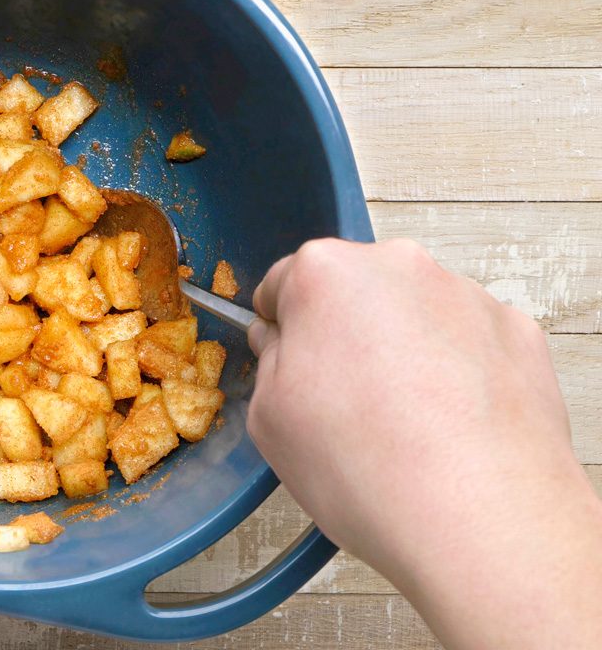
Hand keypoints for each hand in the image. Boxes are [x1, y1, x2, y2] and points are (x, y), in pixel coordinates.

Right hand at [247, 238, 601, 649]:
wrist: (480, 518)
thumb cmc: (370, 468)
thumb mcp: (270, 419)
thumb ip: (269, 361)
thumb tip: (283, 346)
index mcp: (326, 275)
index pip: (284, 282)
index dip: (281, 329)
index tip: (288, 363)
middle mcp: (398, 268)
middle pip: (353, 291)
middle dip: (343, 336)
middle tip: (342, 404)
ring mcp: (465, 295)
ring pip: (413, 314)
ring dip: (401, 352)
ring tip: (402, 426)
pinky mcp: (516, 331)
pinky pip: (468, 340)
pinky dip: (455, 371)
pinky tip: (447, 426)